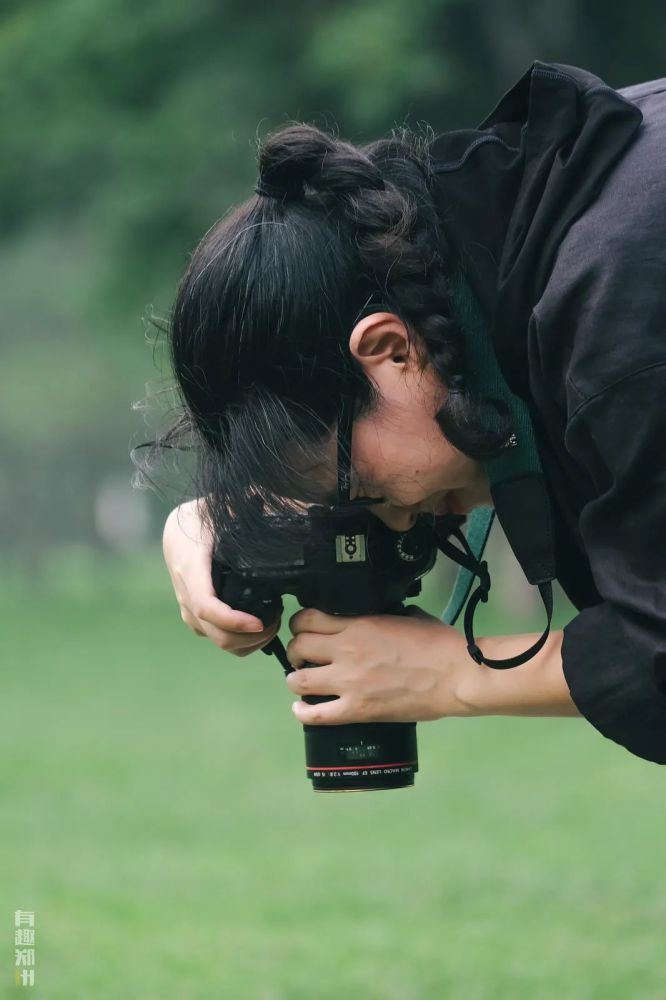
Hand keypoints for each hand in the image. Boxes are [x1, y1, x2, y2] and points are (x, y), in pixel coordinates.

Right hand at [163, 500, 280, 655]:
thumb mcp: (218, 507)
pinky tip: (257, 631)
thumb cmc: (201, 515)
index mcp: (191, 565)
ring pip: (213, 638)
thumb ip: (242, 505)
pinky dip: (236, 641)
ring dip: (244, 643)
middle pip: (213, 631)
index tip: (260, 622)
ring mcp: (187, 605)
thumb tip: (262, 498)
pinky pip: (212, 635)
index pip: (206, 605)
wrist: (178, 527)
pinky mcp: (192, 612)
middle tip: (276, 625)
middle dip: (247, 638)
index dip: (232, 620)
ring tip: (271, 628)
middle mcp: (185, 591)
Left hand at [285, 607, 473, 723]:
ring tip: (303, 681)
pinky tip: (303, 709)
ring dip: (295, 680)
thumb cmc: (438, 643)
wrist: (455, 675)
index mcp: (358, 625)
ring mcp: (349, 683)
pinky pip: (316, 715)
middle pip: (297, 647)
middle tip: (303, 657)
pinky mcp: (357, 710)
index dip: (300, 624)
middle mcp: (346, 651)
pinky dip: (303, 712)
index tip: (304, 629)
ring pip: (298, 681)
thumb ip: (381, 614)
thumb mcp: (406, 615)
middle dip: (295, 651)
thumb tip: (374, 615)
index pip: (308, 619)